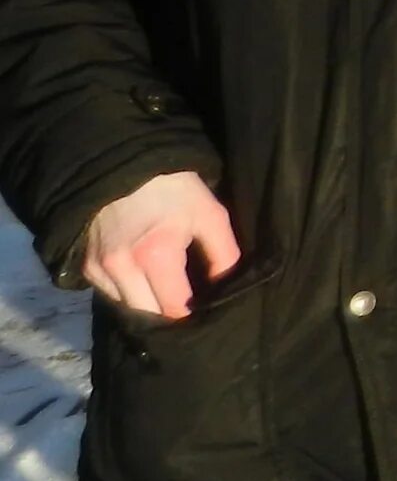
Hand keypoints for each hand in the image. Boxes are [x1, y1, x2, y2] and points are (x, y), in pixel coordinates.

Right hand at [79, 171, 238, 319]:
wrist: (124, 164)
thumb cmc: (173, 189)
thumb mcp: (210, 214)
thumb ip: (223, 254)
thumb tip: (226, 288)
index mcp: (156, 256)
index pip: (174, 308)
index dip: (191, 314)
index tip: (205, 311)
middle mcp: (121, 268)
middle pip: (147, 315)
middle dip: (167, 316)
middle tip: (186, 306)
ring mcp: (99, 268)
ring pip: (126, 308)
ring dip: (146, 307)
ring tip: (166, 295)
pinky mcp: (86, 265)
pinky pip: (109, 295)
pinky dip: (128, 295)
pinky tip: (145, 284)